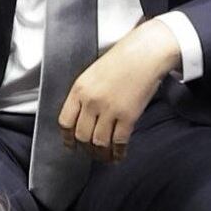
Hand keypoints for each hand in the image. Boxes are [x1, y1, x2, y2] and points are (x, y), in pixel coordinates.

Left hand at [56, 21, 180, 161]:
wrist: (145, 53)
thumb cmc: (122, 60)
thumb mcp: (93, 74)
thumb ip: (84, 95)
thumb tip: (82, 117)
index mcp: (79, 89)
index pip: (65, 121)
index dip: (67, 138)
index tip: (71, 145)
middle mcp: (91, 101)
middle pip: (81, 135)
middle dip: (86, 148)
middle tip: (91, 152)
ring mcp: (109, 109)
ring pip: (99, 142)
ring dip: (101, 154)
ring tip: (105, 157)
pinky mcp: (128, 116)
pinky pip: (119, 142)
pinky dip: (118, 153)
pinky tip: (119, 155)